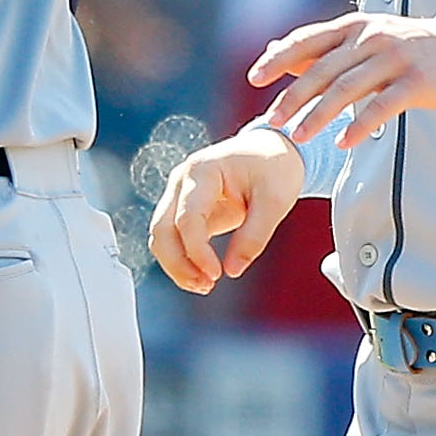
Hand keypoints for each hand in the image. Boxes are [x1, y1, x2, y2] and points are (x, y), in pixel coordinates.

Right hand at [148, 128, 307, 293]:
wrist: (272, 150)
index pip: (187, 219)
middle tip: (205, 286)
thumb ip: (254, 236)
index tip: (217, 274)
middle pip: (161, 229)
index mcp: (202, 170)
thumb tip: (233, 271)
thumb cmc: (274, 167)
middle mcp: (182, 181)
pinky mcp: (184, 208)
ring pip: (160, 237)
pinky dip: (182, 259)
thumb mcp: (275, 202)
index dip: (197, 251)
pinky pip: (172, 238)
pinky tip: (201, 275)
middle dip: (178, 263)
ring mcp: (179, 194)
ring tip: (204, 285)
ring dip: (176, 265)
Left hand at [251, 8, 435, 150]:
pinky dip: (360, 124)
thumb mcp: (363, 38)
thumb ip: (322, 47)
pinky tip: (343, 142)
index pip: (307, 40)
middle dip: (293, 97)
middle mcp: (370, 37)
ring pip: (347, 88)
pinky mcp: (416, 80)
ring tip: (299, 137)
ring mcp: (394, 57)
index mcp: (353, 26)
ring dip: (319, 115)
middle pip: (322, 69)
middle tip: (273, 121)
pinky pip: (382, 105)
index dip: (278, 59)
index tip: (254, 78)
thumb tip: (275, 51)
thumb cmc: (405, 48)